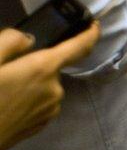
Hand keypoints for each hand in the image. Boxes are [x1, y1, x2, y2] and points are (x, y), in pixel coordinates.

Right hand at [0, 24, 98, 149]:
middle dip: (32, 65)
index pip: (78, 47)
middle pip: (50, 67)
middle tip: (6, 72)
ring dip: (29, 84)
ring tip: (2, 91)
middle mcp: (54, 89)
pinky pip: (41, 102)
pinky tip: (7, 104)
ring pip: (44, 86)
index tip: (94, 25)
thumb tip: (29, 40)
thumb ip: (10, 42)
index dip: (90, 33)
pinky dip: (28, 99)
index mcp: (42, 69)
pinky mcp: (43, 124)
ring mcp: (51, 109)